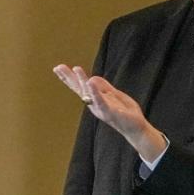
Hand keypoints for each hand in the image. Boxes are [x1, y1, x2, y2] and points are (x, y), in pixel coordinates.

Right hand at [52, 64, 166, 161]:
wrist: (135, 127)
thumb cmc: (124, 111)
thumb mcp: (113, 94)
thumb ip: (103, 86)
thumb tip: (91, 78)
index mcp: (94, 99)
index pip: (79, 86)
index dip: (69, 77)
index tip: (57, 68)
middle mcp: (94, 104)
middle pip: (79, 88)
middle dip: (69, 78)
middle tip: (58, 67)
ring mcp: (101, 108)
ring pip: (89, 93)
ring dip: (82, 80)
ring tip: (76, 68)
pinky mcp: (109, 111)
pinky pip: (100, 100)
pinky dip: (95, 92)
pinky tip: (90, 82)